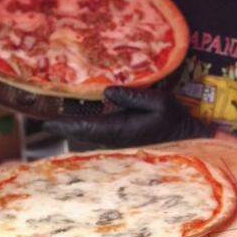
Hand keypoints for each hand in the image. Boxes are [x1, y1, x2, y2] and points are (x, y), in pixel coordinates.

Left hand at [45, 85, 214, 149]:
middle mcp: (114, 141)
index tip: (46, 122)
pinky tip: (86, 118)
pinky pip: (98, 137)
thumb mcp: (160, 103)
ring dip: (76, 128)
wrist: (189, 142)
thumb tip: (108, 92)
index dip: (64, 124)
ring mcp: (117, 144)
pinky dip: (88, 129)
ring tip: (62, 116)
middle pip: (81, 135)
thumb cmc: (176, 122)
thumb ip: (133, 97)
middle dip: (66, 126)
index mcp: (120, 131)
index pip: (85, 128)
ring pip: (88, 137)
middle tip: (48, 116)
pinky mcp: (122, 143)